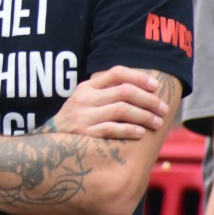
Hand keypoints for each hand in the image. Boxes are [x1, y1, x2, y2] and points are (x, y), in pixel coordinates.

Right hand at [46, 66, 166, 139]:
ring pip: (121, 110)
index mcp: (87, 87)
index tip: (156, 87)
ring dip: (144, 116)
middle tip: (163, 109)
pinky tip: (141, 133)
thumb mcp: (85, 100)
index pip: (116, 73)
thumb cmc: (77, 120)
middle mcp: (85, 98)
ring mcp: (84, 116)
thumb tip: (142, 90)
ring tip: (157, 123)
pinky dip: (129, 130)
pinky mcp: (85, 134)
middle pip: (124, 92)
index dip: (139, 78)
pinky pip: (112, 129)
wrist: (49, 141)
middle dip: (149, 100)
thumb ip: (106, 92)